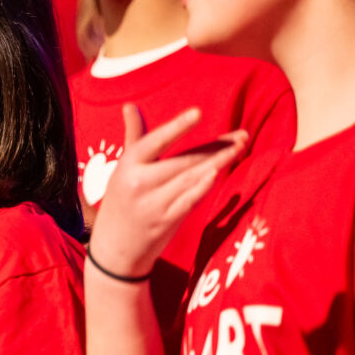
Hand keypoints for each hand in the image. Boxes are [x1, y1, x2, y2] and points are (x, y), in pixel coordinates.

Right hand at [91, 105, 247, 277]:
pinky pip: (190, 200)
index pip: (155, 141)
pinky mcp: (167, 221)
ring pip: (191, 178)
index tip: (197, 113)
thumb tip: (130, 105)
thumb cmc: (120, 202)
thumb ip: (132, 135)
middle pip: (183, 160)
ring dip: (218, 162)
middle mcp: (139, 183)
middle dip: (214, 147)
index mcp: (127, 166)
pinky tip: (219, 172)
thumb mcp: (121, 168)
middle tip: (241, 135)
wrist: (114, 249)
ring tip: (239, 147)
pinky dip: (205, 186)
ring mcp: (154, 204)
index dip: (176, 127)